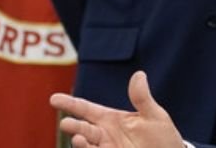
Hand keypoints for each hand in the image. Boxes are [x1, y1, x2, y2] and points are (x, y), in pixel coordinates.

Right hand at [50, 71, 183, 147]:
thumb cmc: (162, 136)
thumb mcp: (154, 115)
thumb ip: (142, 98)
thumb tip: (139, 74)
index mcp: (111, 119)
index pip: (86, 109)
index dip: (70, 104)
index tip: (54, 99)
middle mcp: (104, 135)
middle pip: (83, 128)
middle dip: (74, 125)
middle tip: (66, 123)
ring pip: (87, 145)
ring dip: (80, 142)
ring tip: (78, 138)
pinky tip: (87, 146)